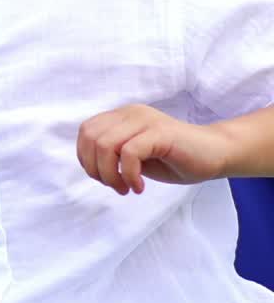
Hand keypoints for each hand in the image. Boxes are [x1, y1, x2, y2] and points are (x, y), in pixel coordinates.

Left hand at [76, 104, 228, 194]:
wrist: (217, 154)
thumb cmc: (175, 158)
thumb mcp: (134, 157)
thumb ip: (112, 155)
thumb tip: (90, 165)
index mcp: (121, 117)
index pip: (86, 132)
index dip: (86, 158)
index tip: (105, 178)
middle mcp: (130, 114)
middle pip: (90, 138)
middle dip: (95, 169)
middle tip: (116, 186)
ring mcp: (145, 120)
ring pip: (105, 145)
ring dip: (110, 174)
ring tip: (127, 188)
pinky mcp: (160, 132)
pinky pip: (130, 152)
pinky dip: (129, 174)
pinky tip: (140, 187)